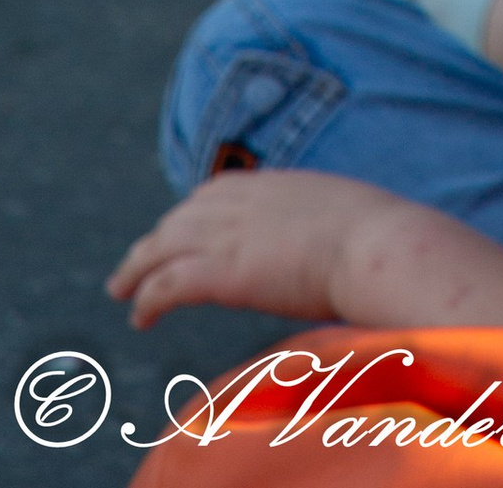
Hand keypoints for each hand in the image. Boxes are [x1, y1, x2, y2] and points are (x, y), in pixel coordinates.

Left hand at [109, 171, 369, 328]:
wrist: (379, 245)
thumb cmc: (381, 239)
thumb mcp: (348, 215)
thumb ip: (325, 224)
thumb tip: (340, 241)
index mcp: (276, 185)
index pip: (217, 190)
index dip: (192, 211)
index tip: (180, 229)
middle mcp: (245, 203)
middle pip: (182, 216)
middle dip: (157, 239)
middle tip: (137, 263)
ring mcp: (231, 235)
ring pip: (164, 246)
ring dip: (137, 268)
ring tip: (121, 290)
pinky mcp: (224, 273)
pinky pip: (168, 284)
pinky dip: (148, 299)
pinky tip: (140, 317)